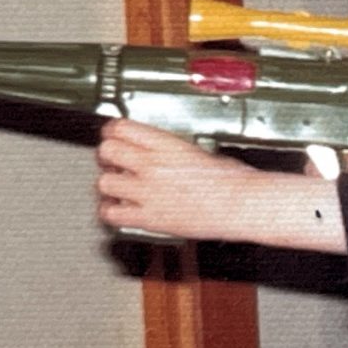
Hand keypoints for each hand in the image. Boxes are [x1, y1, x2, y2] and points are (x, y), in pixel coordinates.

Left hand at [95, 120, 346, 252]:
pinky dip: (110, 213)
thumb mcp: (203, 152)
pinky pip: (112, 215)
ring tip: (116, 189)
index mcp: (167, 145)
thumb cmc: (233, 180)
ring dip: (108, 186)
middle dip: (107, 157)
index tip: (112, 136)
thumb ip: (176, 152)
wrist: (243, 204)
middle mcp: (153, 166)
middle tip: (113, 163)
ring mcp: (149, 193)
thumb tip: (167, 155)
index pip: (121, 128)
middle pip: (106, 151)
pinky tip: (119, 211)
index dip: (112, 131)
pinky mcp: (150, 218)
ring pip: (104, 183)